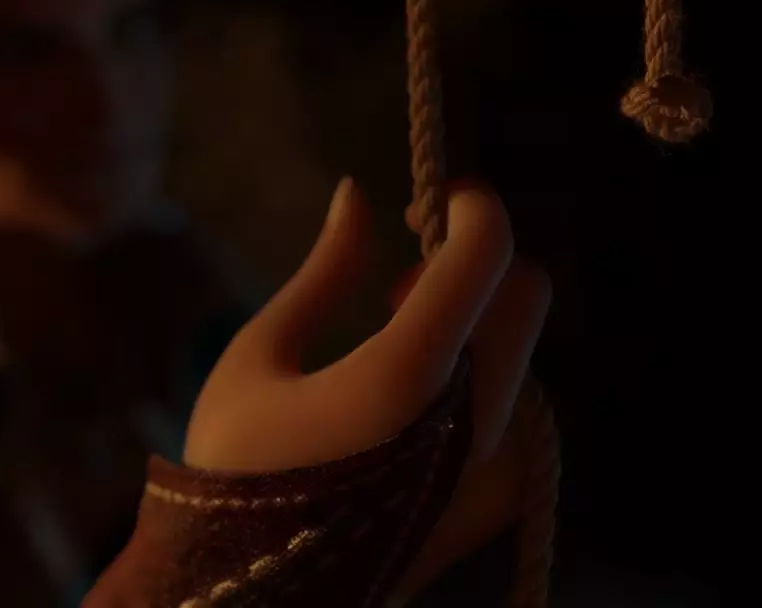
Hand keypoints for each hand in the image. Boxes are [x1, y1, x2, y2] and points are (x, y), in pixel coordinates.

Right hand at [183, 178, 550, 593]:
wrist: (249, 595)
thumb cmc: (235, 468)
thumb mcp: (261, 356)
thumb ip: (325, 270)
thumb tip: (357, 192)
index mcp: (408, 374)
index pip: (488, 251)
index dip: (471, 205)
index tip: (433, 200)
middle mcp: (472, 419)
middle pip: (526, 293)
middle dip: (477, 264)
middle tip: (400, 289)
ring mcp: (491, 467)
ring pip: (522, 349)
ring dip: (476, 322)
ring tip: (393, 351)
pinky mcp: (493, 500)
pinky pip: (516, 408)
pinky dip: (480, 379)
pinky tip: (416, 406)